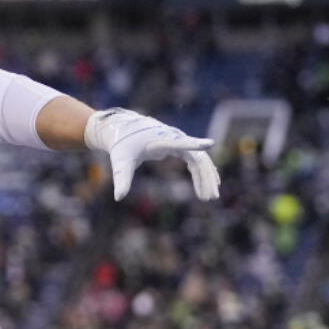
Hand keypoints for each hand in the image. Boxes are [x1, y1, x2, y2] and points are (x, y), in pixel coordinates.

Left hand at [84, 108, 220, 200]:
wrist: (121, 129)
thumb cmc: (121, 145)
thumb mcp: (121, 162)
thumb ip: (122, 179)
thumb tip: (118, 198)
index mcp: (161, 140)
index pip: (180, 142)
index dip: (194, 144)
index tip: (210, 143)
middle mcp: (174, 138)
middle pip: (198, 156)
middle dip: (206, 177)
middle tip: (211, 198)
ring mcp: (179, 140)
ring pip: (200, 159)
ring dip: (206, 178)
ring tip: (209, 198)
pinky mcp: (178, 145)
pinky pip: (195, 160)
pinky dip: (201, 174)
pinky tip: (205, 188)